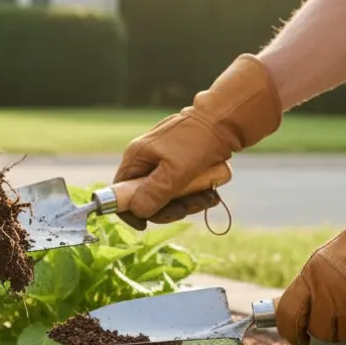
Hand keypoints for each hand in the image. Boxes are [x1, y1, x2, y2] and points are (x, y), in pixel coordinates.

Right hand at [115, 54, 282, 229]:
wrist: (226, 120)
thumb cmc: (198, 141)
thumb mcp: (175, 170)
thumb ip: (155, 192)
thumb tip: (138, 211)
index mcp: (136, 158)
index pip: (119, 192)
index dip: (129, 211)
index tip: (145, 225)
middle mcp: (146, 161)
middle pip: (146, 198)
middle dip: (168, 208)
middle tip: (188, 208)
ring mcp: (163, 163)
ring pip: (167, 196)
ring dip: (188, 203)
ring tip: (209, 197)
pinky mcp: (181, 165)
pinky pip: (182, 189)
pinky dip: (195, 195)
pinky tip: (211, 192)